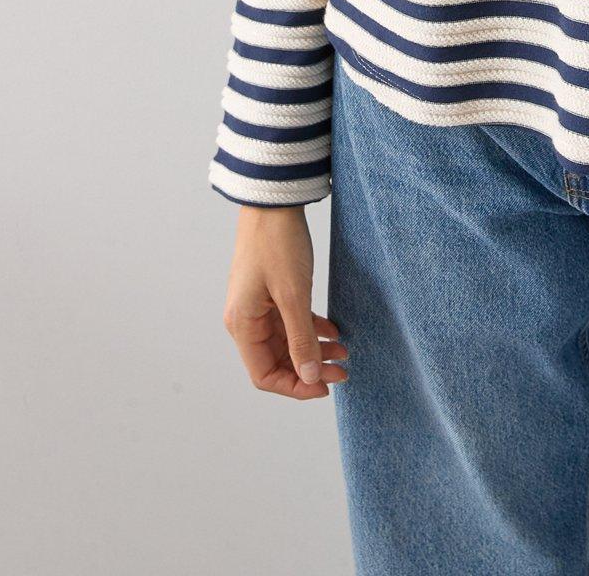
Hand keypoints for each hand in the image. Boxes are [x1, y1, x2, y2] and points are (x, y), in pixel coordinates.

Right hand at [221, 205, 348, 397]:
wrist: (274, 201)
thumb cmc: (278, 244)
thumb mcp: (293, 295)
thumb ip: (301, 338)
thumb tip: (309, 377)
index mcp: (243, 325)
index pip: (264, 375)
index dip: (295, 387)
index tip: (325, 387)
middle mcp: (247, 320)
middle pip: (277, 361)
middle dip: (310, 369)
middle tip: (343, 370)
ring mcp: (259, 306)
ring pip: (287, 342)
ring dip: (314, 349)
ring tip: (344, 352)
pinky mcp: (272, 292)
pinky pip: (291, 321)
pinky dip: (311, 329)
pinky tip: (334, 331)